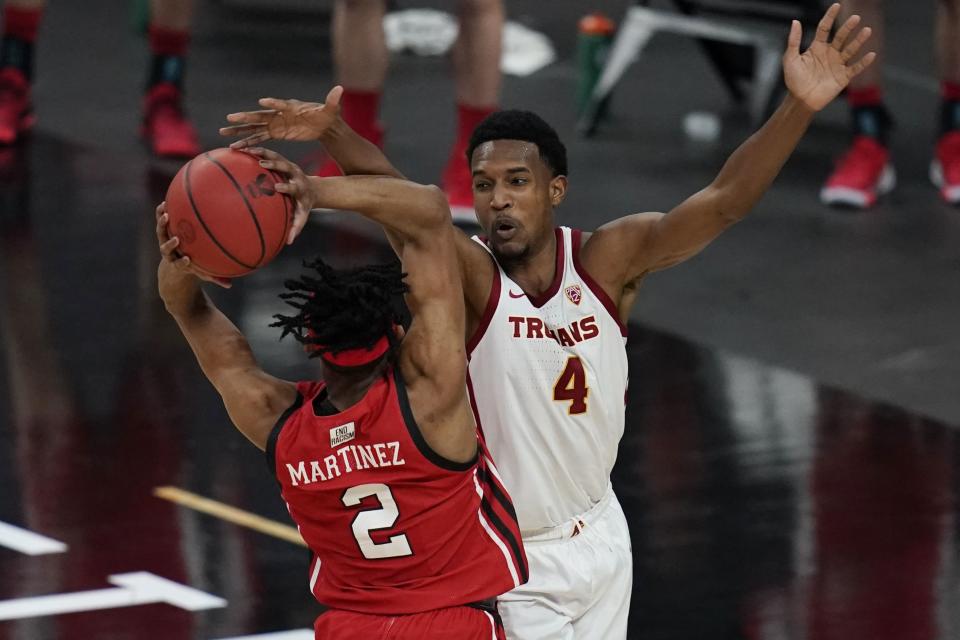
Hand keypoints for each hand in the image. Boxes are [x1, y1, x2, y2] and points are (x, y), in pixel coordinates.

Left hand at [155, 202, 232, 296]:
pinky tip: (166, 201)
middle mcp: (168, 253)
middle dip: (170, 244)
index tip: (187, 259)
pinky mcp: (163, 231)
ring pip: (160, 232)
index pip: (178, 264)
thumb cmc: (193, 267)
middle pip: (165, 248)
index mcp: (177, 263)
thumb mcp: (203, 273)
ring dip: (162, 223)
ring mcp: (164, 240)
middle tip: (176, 239)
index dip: (181, 262)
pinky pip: (161, 220)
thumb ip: (215, 278)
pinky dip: (162, 212)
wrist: (174, 262)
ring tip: (166, 213)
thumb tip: (230, 285)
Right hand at [220, 86, 343, 148]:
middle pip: (259, 115)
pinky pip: (260, 138)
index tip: (263, 102)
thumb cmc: (326, 114)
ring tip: (224, 133)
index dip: (273, 103)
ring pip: (255, 127)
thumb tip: (340, 89)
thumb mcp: (331, 109)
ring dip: (240, 132)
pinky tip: (236, 148)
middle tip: (230, 118)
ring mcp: (276, 124)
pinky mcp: (276, 133)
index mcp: (291, 107)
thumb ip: (333, 100)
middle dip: (245, 117)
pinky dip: (249, 143)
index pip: (280, 104)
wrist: (323, 124)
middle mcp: (279, 114)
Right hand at [243, 147, 316, 244]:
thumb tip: (289, 242)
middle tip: (261, 163)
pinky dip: (255, 150)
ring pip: (275, 155)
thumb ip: (296, 227)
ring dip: (261, 152)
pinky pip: (267, 153)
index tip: (277, 188)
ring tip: (245, 149)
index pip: (293, 187)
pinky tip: (240, 148)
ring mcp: (288, 165)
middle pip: (285, 166)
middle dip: (274, 165)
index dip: (286, 187)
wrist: (312, 189)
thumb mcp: (302, 216)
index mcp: (299, 187)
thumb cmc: (303, 205)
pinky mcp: (281, 160)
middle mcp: (294, 174)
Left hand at [783, 3, 875, 111]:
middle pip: (841, 37)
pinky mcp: (843, 76)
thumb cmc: (794, 80)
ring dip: (859, 40)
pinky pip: (855, 68)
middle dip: (848, 27)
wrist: (800, 100)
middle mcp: (830, 53)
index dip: (830, 17)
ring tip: (867, 30)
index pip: (825, 28)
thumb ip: (793, 41)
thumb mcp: (790, 59)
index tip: (836, 5)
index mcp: (817, 47)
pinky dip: (863, 62)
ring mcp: (838, 64)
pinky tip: (871, 54)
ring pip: (851, 49)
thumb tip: (795, 21)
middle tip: (855, 18)